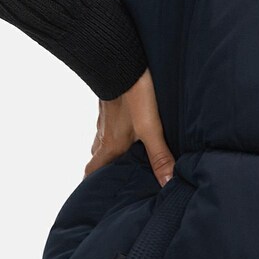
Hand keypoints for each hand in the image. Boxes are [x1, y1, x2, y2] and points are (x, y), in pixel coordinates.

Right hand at [84, 67, 175, 186]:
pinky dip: (114, 131)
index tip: (93, 197)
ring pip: (102, 139)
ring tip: (124, 157)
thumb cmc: (133, 95)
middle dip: (102, 170)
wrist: (119, 60)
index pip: (92, 171)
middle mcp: (103, 134)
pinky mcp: (109, 102)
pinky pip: (108, 122)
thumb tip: (167, 184)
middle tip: (114, 180)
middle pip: (97, 157)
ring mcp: (104, 117)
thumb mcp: (151, 128)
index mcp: (110, 145)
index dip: (91, 185)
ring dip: (109, 150)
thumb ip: (159, 156)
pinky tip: (128, 127)